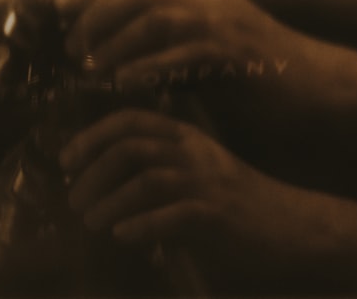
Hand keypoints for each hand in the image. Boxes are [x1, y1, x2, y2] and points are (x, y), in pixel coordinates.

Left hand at [54, 0, 284, 89]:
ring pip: (153, 15)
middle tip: (72, 45)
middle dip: (94, 12)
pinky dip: (146, 67)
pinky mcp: (230, 55)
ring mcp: (220, 20)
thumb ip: (158, 21)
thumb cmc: (244, 62)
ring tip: (90, 67)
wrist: (305, 83)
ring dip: (113, 42)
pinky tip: (125, 84)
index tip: (62, 2)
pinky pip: (178, 53)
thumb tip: (99, 27)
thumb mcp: (197, 29)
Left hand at [59, 109, 275, 247]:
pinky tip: (122, 236)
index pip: (130, 120)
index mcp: (185, 135)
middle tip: (74, 199)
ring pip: (145, 180)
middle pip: (131, 148)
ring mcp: (205, 182)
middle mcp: (193, 151)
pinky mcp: (216, 215)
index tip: (66, 159)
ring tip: (91, 221)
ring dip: (110, 202)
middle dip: (93, 172)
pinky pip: (170, 216)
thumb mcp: (196, 170)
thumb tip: (102, 180)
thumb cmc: (236, 200)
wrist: (290, 225)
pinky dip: (140, 225)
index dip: (92, 136)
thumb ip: (156, 166)